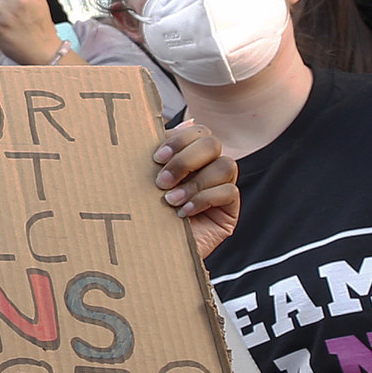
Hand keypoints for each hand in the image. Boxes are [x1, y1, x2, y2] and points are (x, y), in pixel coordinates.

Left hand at [153, 118, 237, 255]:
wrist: (145, 250)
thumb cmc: (141, 210)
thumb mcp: (143, 177)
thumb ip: (156, 151)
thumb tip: (179, 122)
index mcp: (188, 154)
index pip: (198, 131)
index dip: (180, 140)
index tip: (155, 157)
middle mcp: (207, 166)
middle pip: (213, 143)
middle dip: (186, 160)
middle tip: (161, 181)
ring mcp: (221, 187)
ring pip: (226, 165)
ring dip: (195, 182)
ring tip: (169, 200)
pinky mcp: (229, 210)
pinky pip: (229, 192)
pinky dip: (203, 199)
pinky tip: (183, 212)